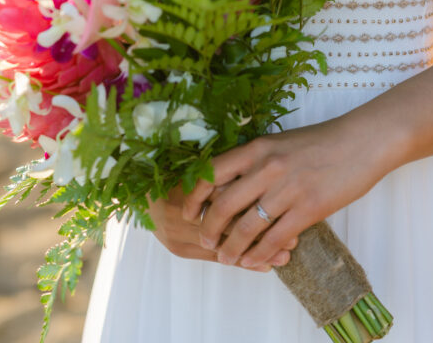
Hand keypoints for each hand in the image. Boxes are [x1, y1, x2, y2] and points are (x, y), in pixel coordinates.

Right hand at [147, 184, 297, 271]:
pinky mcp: (180, 248)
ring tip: (284, 255)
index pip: (230, 200)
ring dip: (256, 252)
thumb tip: (260, 179)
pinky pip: (217, 259)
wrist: (140, 193)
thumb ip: (222, 174)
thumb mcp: (199, 166)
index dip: (258, 206)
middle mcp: (184, 211)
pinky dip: (242, 262)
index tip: (286, 211)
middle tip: (292, 238)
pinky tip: (264, 266)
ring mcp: (180, 232)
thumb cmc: (173, 175)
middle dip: (263, 233)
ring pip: (227, 245)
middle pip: (230, 225)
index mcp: (191, 184)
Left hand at [182, 116, 385, 269]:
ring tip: (226, 259)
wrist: (360, 142)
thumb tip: (229, 184)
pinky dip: (259, 254)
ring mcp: (287, 189)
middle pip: (223, 204)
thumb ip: (255, 161)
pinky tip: (253, 262)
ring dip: (231, 248)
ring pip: (247, 226)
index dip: (194, 197)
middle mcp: (266, 167)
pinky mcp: (309, 209)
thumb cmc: (321, 141)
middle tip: (206, 242)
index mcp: (256, 147)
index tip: (189, 212)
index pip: (210, 172)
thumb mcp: (280, 143)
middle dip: (209, 229)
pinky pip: (275, 238)